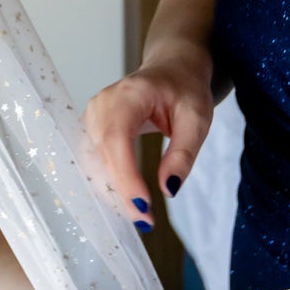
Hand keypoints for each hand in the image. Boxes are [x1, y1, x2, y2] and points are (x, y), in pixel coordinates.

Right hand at [83, 61, 212, 211]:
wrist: (172, 68)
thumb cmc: (185, 89)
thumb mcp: (198, 118)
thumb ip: (183, 154)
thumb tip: (169, 189)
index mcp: (130, 93)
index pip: (116, 138)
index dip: (125, 175)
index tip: (143, 205)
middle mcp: (103, 103)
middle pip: (102, 154)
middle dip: (122, 191)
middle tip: (146, 221)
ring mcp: (93, 115)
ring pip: (94, 162)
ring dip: (113, 191)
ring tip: (139, 214)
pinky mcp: (92, 128)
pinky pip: (95, 160)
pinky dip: (109, 182)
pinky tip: (126, 199)